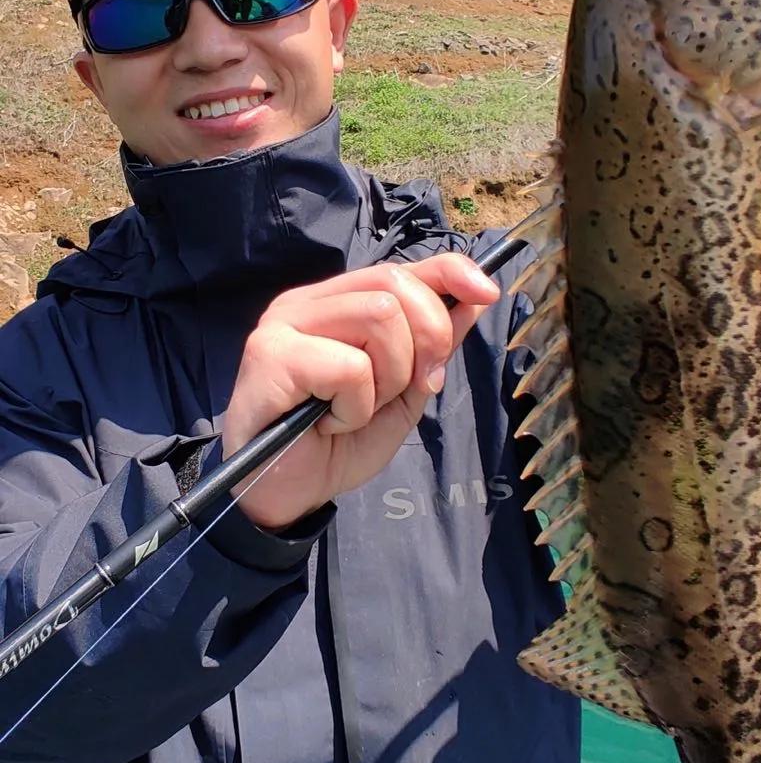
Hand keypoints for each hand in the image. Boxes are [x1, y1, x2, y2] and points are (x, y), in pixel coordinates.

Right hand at [222, 254, 499, 529]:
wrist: (287, 495)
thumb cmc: (336, 445)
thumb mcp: (402, 395)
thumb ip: (432, 350)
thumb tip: (474, 302)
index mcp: (337, 305)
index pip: (401, 268)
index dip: (450, 272)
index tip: (488, 294)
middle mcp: (308, 303)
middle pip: (395, 284)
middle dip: (427, 338)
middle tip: (414, 387)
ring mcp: (285, 324)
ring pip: (379, 316)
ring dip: (389, 377)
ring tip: (358, 410)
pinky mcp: (271, 355)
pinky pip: (350, 367)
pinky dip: (356, 406)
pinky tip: (330, 423)